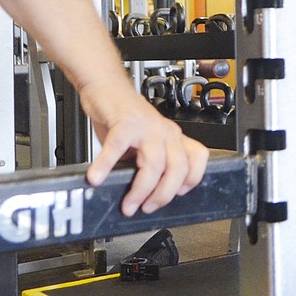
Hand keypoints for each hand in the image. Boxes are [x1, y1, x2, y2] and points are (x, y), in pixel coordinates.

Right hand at [81, 81, 208, 215]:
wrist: (107, 88)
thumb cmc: (124, 118)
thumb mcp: (144, 143)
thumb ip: (146, 164)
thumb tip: (141, 195)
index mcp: (174, 138)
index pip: (197, 160)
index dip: (190, 182)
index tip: (174, 197)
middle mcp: (166, 132)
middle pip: (177, 169)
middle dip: (163, 195)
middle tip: (146, 208)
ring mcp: (147, 127)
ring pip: (154, 164)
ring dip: (141, 189)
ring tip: (128, 203)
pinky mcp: (125, 122)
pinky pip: (117, 147)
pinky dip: (106, 165)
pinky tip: (98, 177)